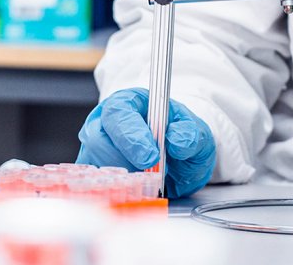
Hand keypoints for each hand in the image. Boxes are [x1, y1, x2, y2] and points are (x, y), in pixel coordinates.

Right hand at [76, 88, 215, 197]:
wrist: (179, 159)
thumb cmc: (181, 137)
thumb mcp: (197, 132)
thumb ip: (190, 134)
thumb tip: (177, 141)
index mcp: (129, 102)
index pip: (119, 114)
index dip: (132, 136)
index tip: (151, 157)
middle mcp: (106, 122)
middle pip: (99, 141)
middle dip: (126, 162)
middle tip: (153, 175)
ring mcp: (97, 147)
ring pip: (96, 165)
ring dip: (124, 178)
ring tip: (149, 181)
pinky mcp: (95, 170)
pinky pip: (96, 184)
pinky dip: (116, 190)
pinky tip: (136, 191)